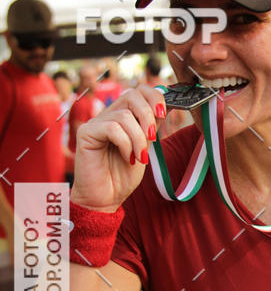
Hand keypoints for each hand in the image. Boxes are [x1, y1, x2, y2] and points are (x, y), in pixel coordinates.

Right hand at [71, 85, 165, 211]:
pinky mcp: (86, 133)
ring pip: (124, 115)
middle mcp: (109, 116)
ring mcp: (96, 123)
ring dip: (138, 138)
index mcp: (123, 117)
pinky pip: (112, 128)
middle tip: (152, 137)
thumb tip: (165, 107)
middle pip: (132, 94)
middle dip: (148, 115)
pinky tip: (127, 158)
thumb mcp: (144, 148)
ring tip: (140, 157)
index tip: (164, 114)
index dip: (154, 97)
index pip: (139, 91)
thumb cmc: (122, 177)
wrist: (105, 199)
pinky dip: (126, 144)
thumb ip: (150, 128)